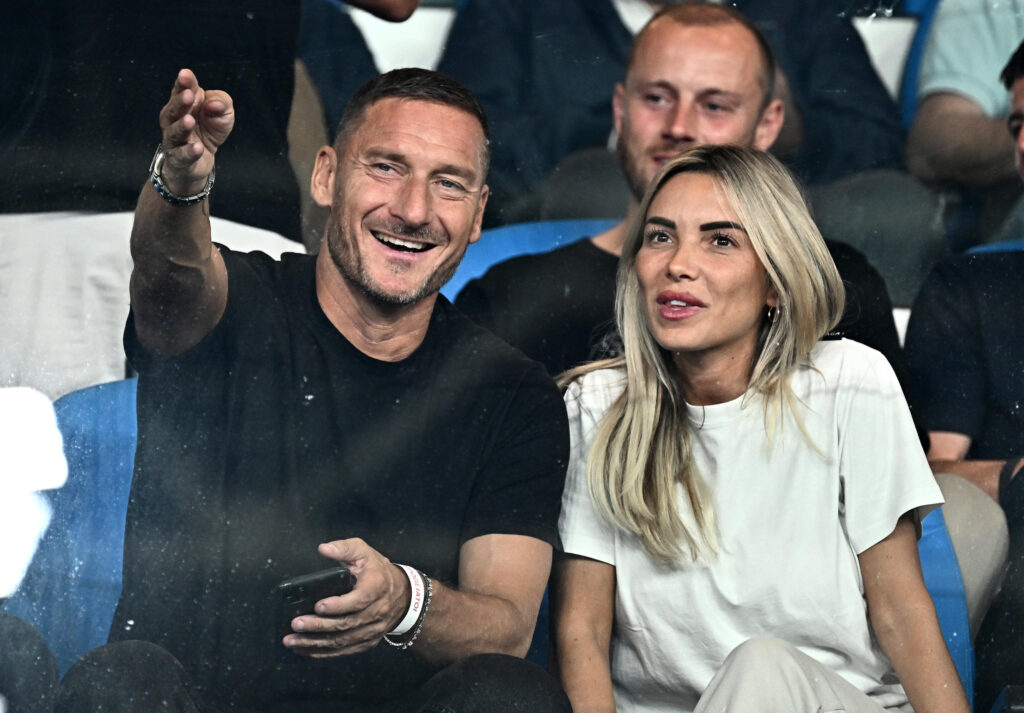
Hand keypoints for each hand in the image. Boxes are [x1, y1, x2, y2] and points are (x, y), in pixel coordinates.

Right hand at [158, 68, 233, 195]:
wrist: (201, 160)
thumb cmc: (209, 130)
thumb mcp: (223, 113)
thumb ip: (222, 103)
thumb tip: (214, 104)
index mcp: (184, 104)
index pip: (182, 90)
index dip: (184, 83)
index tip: (185, 75)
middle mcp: (174, 119)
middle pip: (173, 109)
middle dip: (180, 102)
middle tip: (188, 95)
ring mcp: (174, 139)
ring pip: (174, 132)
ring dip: (181, 126)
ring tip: (190, 120)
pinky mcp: (179, 158)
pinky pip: (183, 155)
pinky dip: (190, 152)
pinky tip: (198, 148)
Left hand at [284, 538, 410, 656]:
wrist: (401, 594)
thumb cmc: (377, 570)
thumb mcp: (364, 552)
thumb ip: (344, 548)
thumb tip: (323, 549)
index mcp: (377, 586)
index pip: (359, 600)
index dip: (338, 605)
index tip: (318, 605)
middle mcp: (377, 611)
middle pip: (347, 623)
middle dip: (319, 626)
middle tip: (297, 624)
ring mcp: (373, 629)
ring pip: (343, 640)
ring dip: (316, 642)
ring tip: (292, 640)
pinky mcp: (367, 641)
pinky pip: (344, 650)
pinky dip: (322, 652)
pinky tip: (304, 649)